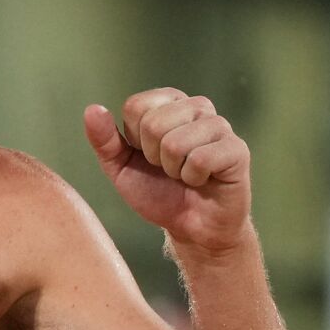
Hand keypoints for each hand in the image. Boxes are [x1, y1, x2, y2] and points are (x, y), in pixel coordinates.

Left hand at [84, 88, 251, 255]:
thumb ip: (104, 140)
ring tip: (184, 175)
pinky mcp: (237, 149)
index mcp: (169, 103)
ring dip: (173, 170)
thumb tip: (92, 109)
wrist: (191, 226)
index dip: (134, 140)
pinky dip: (192, 178)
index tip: (147, 155)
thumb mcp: (120, 167)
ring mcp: (220, 126)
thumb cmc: (157, 191)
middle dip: (153, 157)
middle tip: (168, 169)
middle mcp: (197, 106)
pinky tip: (202, 180)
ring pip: (175, 143)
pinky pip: (199, 159)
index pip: (135, 106)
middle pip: (153, 124)